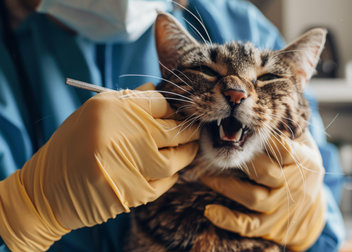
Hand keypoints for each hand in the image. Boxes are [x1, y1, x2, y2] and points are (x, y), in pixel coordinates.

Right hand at [0, 84, 198, 250]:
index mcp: (111, 108)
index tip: (178, 115)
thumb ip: (129, 102)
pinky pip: (165, 182)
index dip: (174, 109)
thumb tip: (158, 90)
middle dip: (188, 131)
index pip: (161, 102)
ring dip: (186, 154)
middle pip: (173, 130)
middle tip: (192, 132)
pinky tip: (167, 171)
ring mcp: (128, 164)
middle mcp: (121, 133)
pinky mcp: (132, 192)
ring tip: (186, 149)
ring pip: (175, 159)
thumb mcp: (94, 113)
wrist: (47, 190)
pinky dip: (171, 176)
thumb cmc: (74, 145)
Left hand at [201, 131, 325, 250]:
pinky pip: (247, 225)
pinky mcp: (270, 227)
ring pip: (252, 197)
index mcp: (306, 162)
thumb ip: (287, 130)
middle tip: (217, 148)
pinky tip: (209, 210)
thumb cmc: (301, 169)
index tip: (243, 128)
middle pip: (264, 172)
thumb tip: (258, 106)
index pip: (284, 149)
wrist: (313, 213)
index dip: (263, 139)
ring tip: (205, 174)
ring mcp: (282, 208)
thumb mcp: (304, 147)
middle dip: (238, 159)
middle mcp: (295, 186)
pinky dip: (227, 220)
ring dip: (224, 185)